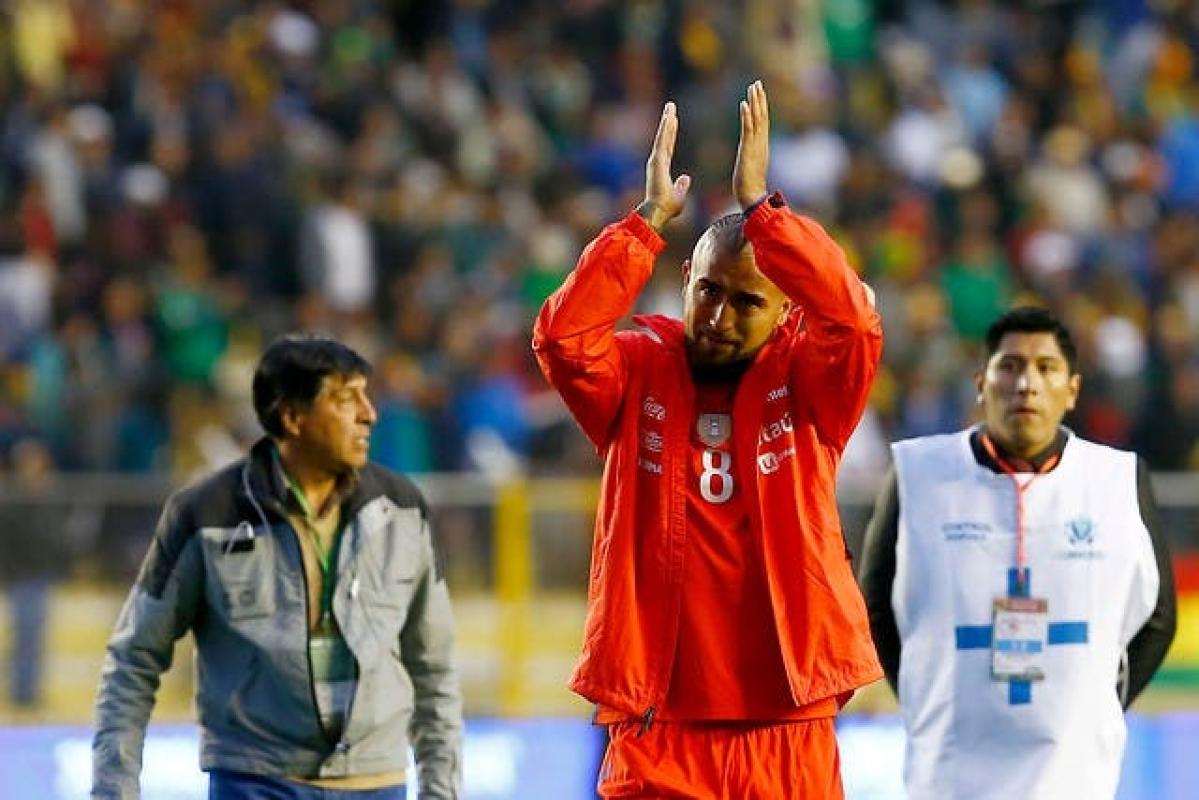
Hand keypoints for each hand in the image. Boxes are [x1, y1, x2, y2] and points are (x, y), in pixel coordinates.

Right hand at [639, 101, 690, 231]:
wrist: (658, 212)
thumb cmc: (667, 207)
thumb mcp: (679, 195)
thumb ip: (681, 186)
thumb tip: (686, 178)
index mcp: (662, 168)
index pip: (668, 147)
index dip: (671, 134)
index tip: (673, 121)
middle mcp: (657, 162)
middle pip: (664, 137)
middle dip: (668, 122)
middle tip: (670, 107)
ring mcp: (656, 160)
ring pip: (662, 136)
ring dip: (666, 120)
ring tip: (670, 107)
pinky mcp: (657, 160)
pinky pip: (662, 140)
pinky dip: (665, 129)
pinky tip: (669, 117)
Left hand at [732, 80, 769, 209]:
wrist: (751, 197)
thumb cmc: (749, 187)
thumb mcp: (750, 167)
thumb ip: (751, 158)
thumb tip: (749, 157)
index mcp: (761, 146)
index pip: (762, 122)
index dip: (761, 106)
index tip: (758, 92)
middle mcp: (761, 143)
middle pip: (762, 116)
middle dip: (760, 99)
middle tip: (757, 83)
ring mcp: (756, 146)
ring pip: (757, 119)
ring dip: (755, 102)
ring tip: (752, 87)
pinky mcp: (748, 150)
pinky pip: (748, 129)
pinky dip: (747, 116)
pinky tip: (744, 104)